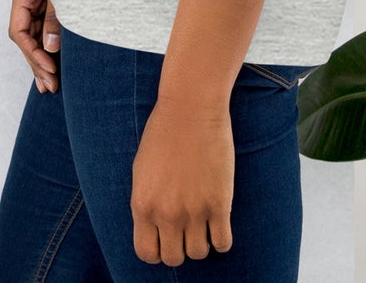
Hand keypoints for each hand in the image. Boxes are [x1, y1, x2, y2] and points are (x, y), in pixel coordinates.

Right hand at [8, 0, 60, 92]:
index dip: (32, 53)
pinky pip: (45, 21)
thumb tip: (49, 47)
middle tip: (51, 87)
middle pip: (24, 34)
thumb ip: (57, 16)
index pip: (18, 30)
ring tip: (51, 82)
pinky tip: (57, 58)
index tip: (50, 70)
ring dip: (42, 54)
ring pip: (34, 30)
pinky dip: (50, 39)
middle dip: (36, 61)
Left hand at [131, 96, 234, 264]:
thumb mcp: (142, 170)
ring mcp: (194, 211)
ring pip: (199, 253)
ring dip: (202, 241)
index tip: (166, 238)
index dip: (158, 250)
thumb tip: (154, 227)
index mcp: (143, 205)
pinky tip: (219, 222)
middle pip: (174, 258)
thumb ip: (146, 202)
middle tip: (186, 229)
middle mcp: (166, 214)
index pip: (147, 253)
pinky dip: (222, 239)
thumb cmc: (164, 131)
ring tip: (204, 222)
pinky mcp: (219, 204)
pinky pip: (223, 243)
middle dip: (180, 247)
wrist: (191, 107)